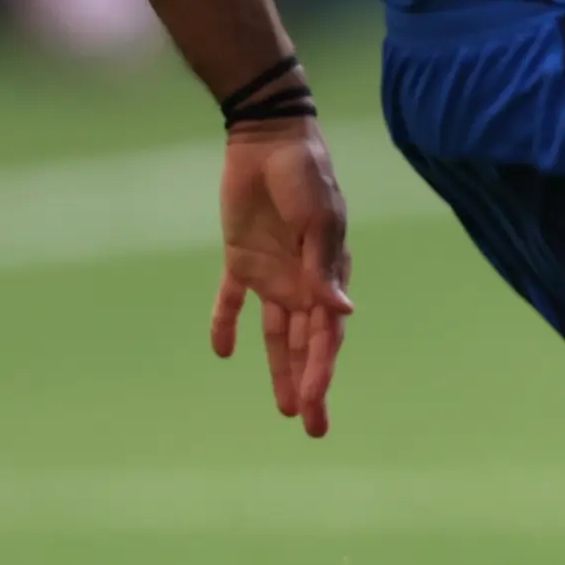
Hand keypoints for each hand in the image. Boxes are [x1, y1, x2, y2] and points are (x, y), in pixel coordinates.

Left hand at [213, 118, 351, 437]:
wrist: (269, 137)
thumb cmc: (304, 173)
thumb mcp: (318, 218)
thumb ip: (323, 266)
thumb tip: (342, 313)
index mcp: (327, 272)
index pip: (326, 333)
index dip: (320, 371)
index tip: (312, 404)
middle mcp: (302, 280)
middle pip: (306, 344)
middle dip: (311, 384)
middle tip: (313, 427)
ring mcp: (271, 271)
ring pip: (276, 333)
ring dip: (279, 368)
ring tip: (283, 407)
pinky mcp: (239, 258)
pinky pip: (231, 300)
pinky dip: (227, 324)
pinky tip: (223, 352)